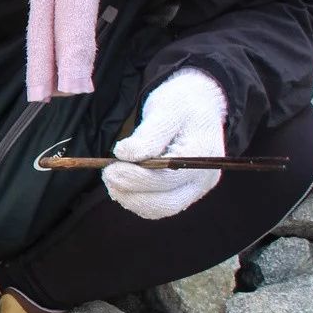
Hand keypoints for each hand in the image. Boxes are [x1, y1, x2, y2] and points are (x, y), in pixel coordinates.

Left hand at [103, 69, 228, 220]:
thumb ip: (149, 134)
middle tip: (108, 175)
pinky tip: (123, 185)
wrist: (198, 106)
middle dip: (132, 193)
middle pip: (166, 203)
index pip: (167, 178)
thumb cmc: (183, 103)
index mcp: (203, 155)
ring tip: (113, 179)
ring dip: (132, 199)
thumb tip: (124, 154)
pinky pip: (159, 206)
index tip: (111, 168)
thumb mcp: (167, 108)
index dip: (136, 177)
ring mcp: (196, 189)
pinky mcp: (185, 193)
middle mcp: (204, 178)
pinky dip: (138, 200)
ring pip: (161, 209)